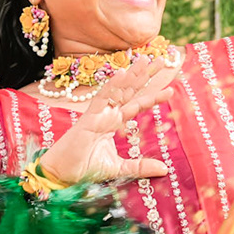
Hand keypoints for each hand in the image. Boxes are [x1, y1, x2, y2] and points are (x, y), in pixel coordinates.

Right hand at [37, 58, 177, 184]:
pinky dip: (111, 85)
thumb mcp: (119, 168)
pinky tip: (122, 73)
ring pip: (118, 89)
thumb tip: (164, 168)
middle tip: (163, 59)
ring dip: (131, 74)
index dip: (153, 96)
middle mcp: (107, 114)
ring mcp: (98, 114)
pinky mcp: (88, 118)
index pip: (137, 105)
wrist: (62, 175)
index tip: (171, 89)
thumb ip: (140, 167)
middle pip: (130, 90)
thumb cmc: (85, 169)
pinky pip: (101, 98)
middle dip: (145, 75)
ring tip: (146, 58)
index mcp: (114, 122)